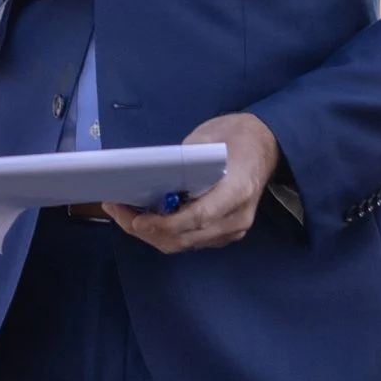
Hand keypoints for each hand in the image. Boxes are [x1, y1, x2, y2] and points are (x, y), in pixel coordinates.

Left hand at [103, 112, 280, 253]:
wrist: (265, 145)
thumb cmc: (234, 137)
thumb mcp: (206, 138)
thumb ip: (182, 162)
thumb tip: (149, 178)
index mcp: (236, 191)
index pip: (198, 217)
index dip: (165, 224)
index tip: (137, 220)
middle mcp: (236, 218)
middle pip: (186, 237)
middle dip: (146, 230)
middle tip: (115, 210)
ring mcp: (232, 229)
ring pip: (185, 244)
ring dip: (152, 233)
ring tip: (123, 212)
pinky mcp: (224, 232)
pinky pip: (190, 240)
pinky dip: (166, 232)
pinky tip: (146, 215)